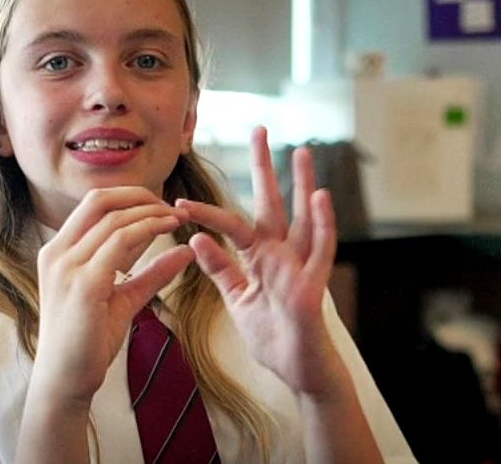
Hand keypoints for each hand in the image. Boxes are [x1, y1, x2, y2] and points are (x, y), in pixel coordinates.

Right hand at [31, 187, 194, 407]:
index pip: (94, 204)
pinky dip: (148, 230)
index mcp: (59, 252)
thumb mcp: (123, 299)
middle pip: (99, 200)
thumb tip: (185, 251)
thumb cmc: (89, 342)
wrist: (65, 380)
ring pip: (114, 219)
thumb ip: (151, 274)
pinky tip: (170, 232)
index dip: (130, 197)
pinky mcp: (84, 284)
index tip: (162, 207)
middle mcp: (57, 252)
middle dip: (140, 196)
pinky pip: (120, 242)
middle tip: (172, 206)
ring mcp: (67, 266)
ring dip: (151, 213)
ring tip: (178, 218)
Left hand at [176, 126, 337, 396]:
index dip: (206, 212)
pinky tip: (322, 197)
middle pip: (272, 203)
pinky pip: (321, 250)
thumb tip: (196, 240)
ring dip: (303, 184)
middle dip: (264, 168)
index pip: (232, 224)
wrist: (297, 371)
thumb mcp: (238, 299)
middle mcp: (281, 254)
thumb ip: (221, 269)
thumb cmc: (272, 334)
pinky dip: (323, 224)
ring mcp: (300, 266)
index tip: (177, 201)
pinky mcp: (313, 285)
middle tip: (258, 130)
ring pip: (304, 217)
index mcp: (260, 257)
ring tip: (301, 151)